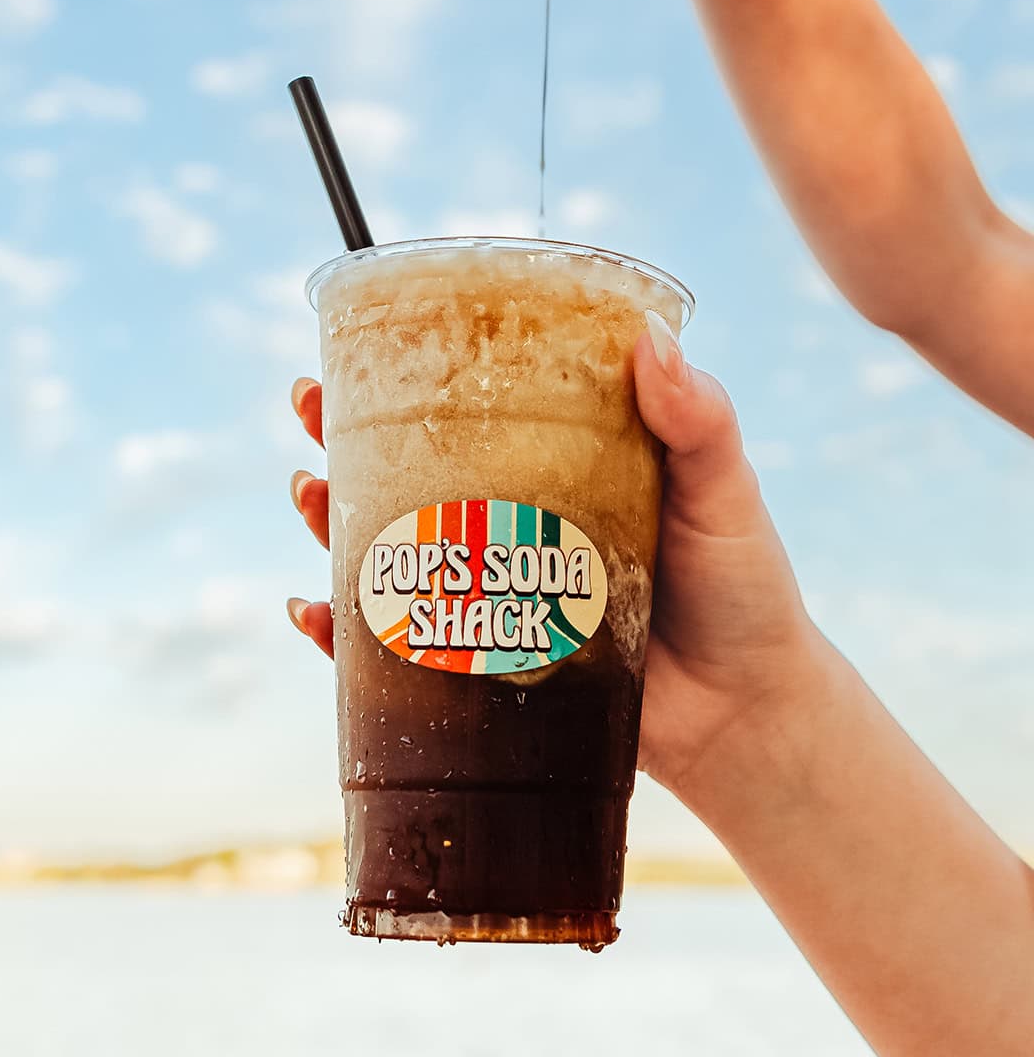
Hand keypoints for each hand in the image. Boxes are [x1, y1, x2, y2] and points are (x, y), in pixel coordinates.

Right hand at [287, 318, 816, 800]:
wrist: (749, 715)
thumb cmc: (742, 591)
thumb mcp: (723, 492)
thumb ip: (698, 422)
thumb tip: (654, 341)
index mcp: (552, 471)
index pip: (466, 412)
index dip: (405, 378)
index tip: (356, 346)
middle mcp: (507, 529)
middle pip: (401, 474)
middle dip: (339, 440)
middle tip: (308, 410)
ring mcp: (486, 600)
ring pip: (384, 556)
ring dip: (327, 524)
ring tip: (307, 495)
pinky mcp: (480, 671)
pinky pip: (393, 654)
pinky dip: (343, 638)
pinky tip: (311, 613)